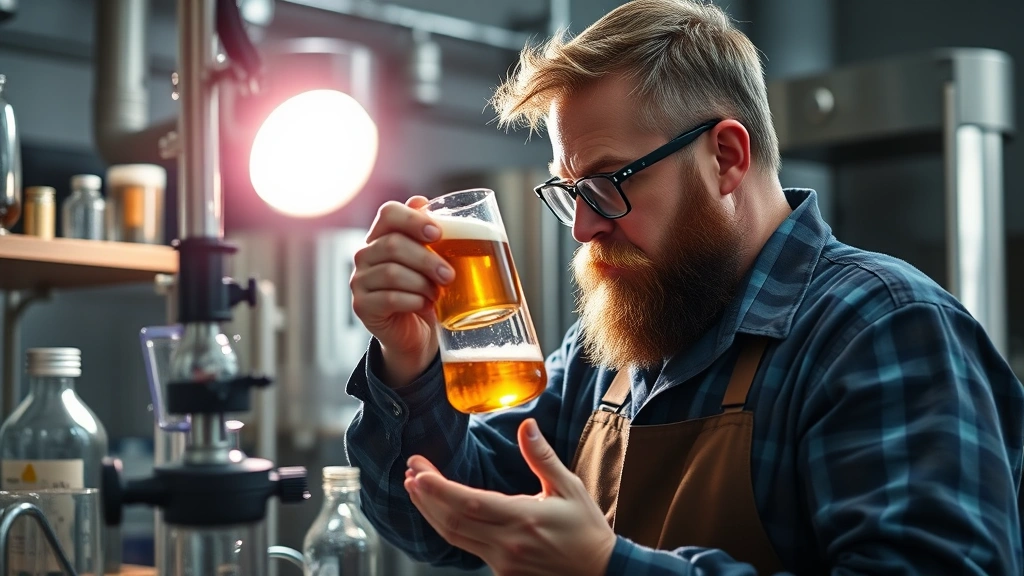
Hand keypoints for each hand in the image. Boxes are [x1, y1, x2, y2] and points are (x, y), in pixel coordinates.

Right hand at [350, 197, 454, 387]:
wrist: (415, 331)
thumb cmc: (424, 290)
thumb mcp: (431, 260)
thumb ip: (427, 232)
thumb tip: (421, 200)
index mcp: (381, 236)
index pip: (389, 213)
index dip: (413, 220)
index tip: (437, 234)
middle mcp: (365, 254)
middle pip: (393, 244)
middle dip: (427, 260)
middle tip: (449, 275)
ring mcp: (359, 280)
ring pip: (392, 273)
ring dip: (422, 284)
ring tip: (436, 293)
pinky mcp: (362, 306)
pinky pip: (389, 298)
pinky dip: (414, 301)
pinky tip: (424, 304)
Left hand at [404, 419, 616, 575]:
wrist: (599, 572)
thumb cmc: (585, 528)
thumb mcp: (569, 487)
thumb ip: (542, 457)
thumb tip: (526, 425)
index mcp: (523, 518)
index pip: (470, 503)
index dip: (439, 489)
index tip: (419, 472)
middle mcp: (507, 543)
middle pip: (453, 521)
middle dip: (426, 497)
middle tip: (411, 473)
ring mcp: (502, 562)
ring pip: (455, 537)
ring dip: (431, 512)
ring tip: (416, 489)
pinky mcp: (502, 573)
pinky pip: (467, 549)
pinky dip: (450, 528)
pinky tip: (441, 512)